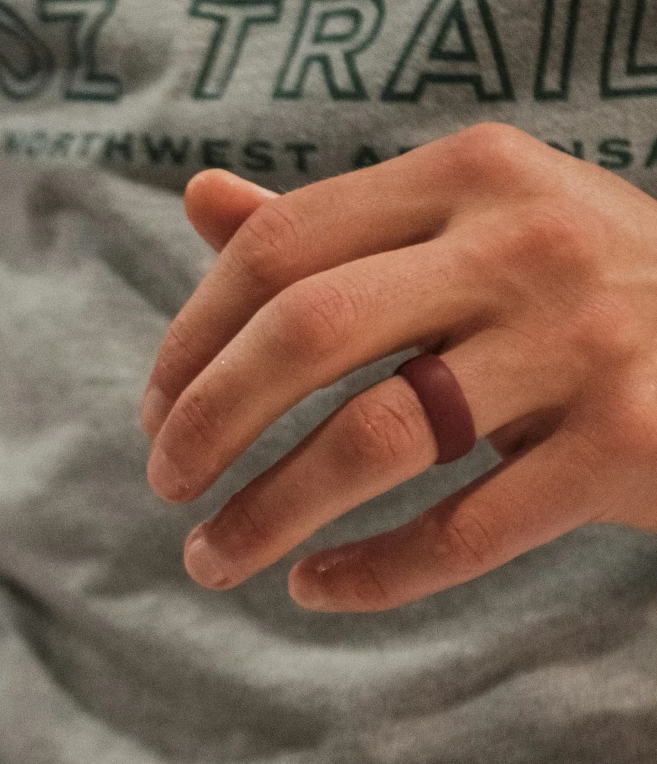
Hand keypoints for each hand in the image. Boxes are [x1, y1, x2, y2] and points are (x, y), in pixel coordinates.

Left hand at [140, 124, 656, 610]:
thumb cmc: (603, 290)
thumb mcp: (486, 226)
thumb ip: (346, 225)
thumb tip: (200, 199)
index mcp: (473, 173)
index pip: (283, 246)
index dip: (193, 335)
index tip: (155, 409)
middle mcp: (526, 241)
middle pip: (306, 332)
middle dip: (208, 420)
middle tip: (165, 483)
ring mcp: (584, 342)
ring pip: (373, 440)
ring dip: (266, 514)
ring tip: (210, 560)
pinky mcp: (630, 442)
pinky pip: (465, 529)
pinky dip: (373, 573)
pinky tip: (319, 590)